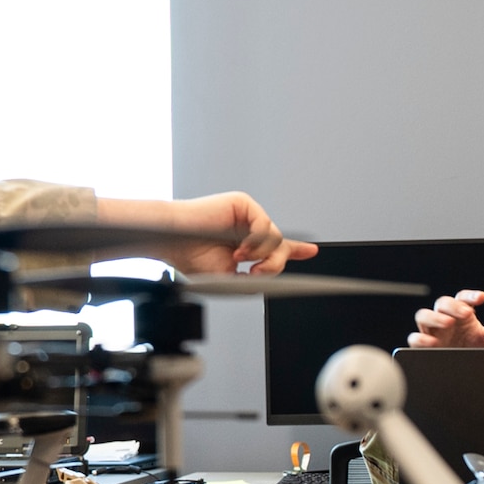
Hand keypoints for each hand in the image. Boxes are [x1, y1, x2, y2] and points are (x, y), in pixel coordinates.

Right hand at [100, 191, 317, 274]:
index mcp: (244, 244)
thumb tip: (269, 278)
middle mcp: (247, 228)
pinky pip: (265, 225)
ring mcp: (246, 215)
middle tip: (260, 271)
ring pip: (275, 238)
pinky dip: (257, 243)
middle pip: (279, 245)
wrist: (171, 242)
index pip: (274, 247)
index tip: (311, 251)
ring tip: (242, 261)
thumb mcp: (229, 279)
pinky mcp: (243, 204)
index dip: (294, 249)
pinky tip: (241, 250)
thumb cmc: (191, 258)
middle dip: (276, 262)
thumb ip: (252, 279)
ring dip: (263, 256)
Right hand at [407, 289, 483, 347]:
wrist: (473, 373)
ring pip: (423, 316)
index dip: (470, 295)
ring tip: (448, 323)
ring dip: (434, 317)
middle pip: (441, 303)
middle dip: (453, 306)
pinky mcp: (424, 347)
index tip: (482, 298)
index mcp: (462, 313)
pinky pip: (415, 339)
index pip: (462, 298)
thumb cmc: (480, 351)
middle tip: (466, 314)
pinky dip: (420, 339)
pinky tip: (433, 343)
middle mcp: (446, 319)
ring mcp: (433, 332)